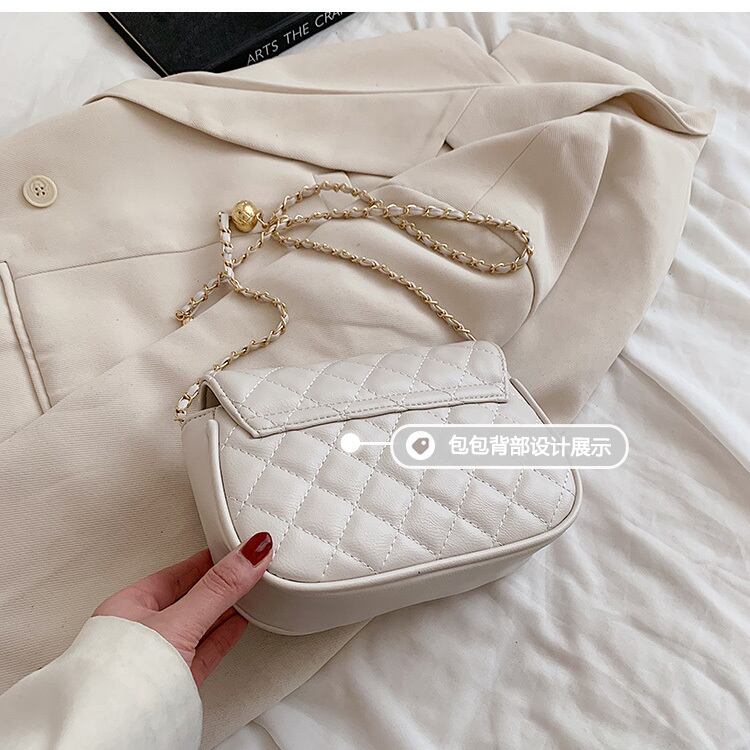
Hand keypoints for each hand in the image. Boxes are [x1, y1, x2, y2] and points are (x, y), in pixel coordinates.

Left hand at [93, 532, 272, 685]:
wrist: (117, 735)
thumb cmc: (124, 679)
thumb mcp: (180, 621)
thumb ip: (218, 588)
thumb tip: (248, 554)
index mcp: (127, 608)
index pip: (176, 573)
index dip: (207, 560)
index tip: (233, 549)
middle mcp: (138, 633)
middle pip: (188, 598)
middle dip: (217, 584)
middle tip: (245, 568)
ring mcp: (156, 659)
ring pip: (198, 625)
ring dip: (224, 608)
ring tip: (247, 592)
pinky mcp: (174, 684)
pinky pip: (204, 650)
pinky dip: (224, 635)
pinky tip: (237, 624)